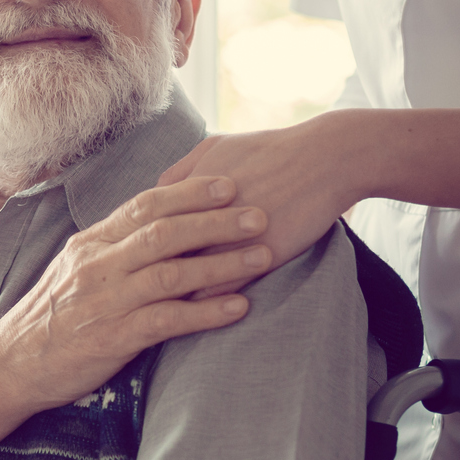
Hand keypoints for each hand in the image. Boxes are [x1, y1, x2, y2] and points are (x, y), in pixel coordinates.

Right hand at [0, 174, 271, 411]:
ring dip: (221, 263)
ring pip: (171, 272)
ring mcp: (105, 301)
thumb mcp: (76, 270)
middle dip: (216, 220)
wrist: (11, 365)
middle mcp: (98, 265)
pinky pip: (167, 320)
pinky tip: (238, 307)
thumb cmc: (51, 317)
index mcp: (91, 243)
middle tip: (260, 213)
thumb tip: (158, 226)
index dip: (189, 193)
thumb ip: (115, 248)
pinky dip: (206, 311)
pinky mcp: (112, 338)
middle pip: (164, 232)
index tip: (228, 182)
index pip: (144, 206)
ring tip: (263, 255)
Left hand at [157, 115, 358, 297]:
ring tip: (165, 311)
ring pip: (185, 281)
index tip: (137, 268)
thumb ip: (180, 171)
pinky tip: (202, 313)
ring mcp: (228, 240)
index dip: (139, 253)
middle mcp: (201, 218)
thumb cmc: (268, 151)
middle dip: (147, 281)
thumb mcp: (216, 147)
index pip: (145, 233)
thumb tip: (155, 193)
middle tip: (140, 299)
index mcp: (184, 192)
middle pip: (158, 261)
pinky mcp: (257, 258)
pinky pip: (220, 291)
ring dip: (174, 298)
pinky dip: (207, 306)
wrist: (322, 159)